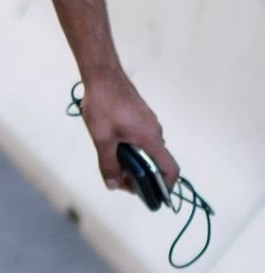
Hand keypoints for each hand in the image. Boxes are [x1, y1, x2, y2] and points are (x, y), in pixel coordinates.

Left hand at [78, 71, 178, 192]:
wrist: (102, 75)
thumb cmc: (104, 104)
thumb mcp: (103, 139)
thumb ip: (108, 164)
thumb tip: (114, 185)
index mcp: (151, 138)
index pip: (170, 168)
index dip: (166, 187)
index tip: (156, 198)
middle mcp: (155, 131)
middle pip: (156, 162)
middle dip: (141, 176)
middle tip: (121, 181)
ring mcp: (148, 122)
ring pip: (146, 150)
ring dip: (134, 161)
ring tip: (113, 163)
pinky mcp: (140, 116)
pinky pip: (141, 138)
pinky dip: (131, 148)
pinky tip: (112, 146)